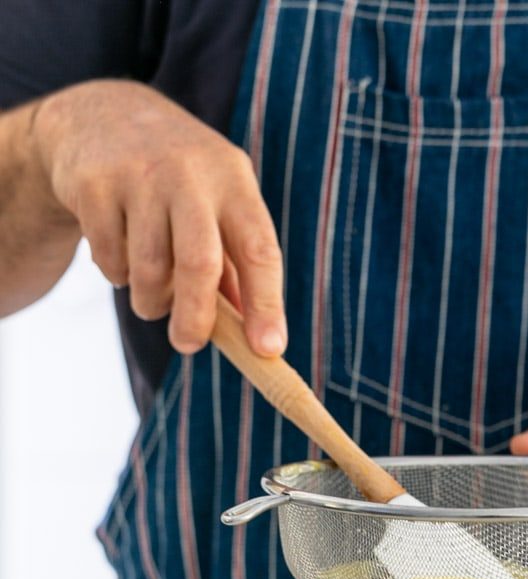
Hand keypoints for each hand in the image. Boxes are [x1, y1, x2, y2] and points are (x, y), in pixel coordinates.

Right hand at [32, 80, 285, 356]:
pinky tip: (120, 254)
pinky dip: (117, 275)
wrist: (101, 114)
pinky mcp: (94, 184)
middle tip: (188, 345)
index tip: (268, 349)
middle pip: (200, 263)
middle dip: (196, 318)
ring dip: (151, 301)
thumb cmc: (178, 181)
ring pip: (149, 270)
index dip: (266, 304)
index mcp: (234, 180)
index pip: (259, 250)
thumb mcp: (217, 205)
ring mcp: (139, 174)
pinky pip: (110, 258)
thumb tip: (257, 338)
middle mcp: (191, 173)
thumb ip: (235, 267)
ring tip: (151, 297)